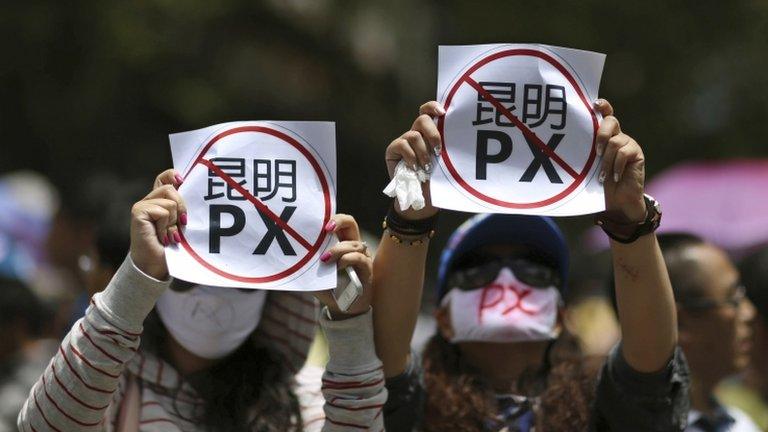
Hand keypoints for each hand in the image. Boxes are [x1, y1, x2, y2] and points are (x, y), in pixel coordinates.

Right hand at [129, 169, 186, 279]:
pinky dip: (166, 226)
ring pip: (169, 201)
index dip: (173, 175)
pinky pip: (162, 211)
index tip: (182, 180)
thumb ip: (183, 209)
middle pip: (170, 188)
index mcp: (159, 201)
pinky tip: (162, 237)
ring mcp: (142, 206)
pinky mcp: (138, 212)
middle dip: (181, 207)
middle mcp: (149, 200)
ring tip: (170, 235)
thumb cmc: (171, 248)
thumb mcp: (181, 224)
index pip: (165, 178)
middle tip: (180, 225)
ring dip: (173, 221)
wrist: (156, 266)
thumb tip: (196, 193)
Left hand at [314, 214, 373, 318]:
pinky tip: (339, 266)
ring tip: (325, 259)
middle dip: (339, 221)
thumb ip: (308, 267)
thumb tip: (290, 262)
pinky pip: (360, 258)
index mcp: (341, 243)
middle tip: (327, 229)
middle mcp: (353, 246)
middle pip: (351, 223)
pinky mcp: (367, 270)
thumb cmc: (329, 288)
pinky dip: (348, 259)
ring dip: (338, 249)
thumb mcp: (315, 276)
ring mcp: (362, 257)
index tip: (320, 225)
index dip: (332, 218)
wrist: (343, 308)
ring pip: (354, 243)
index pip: (340, 223)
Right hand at [385, 101, 444, 219]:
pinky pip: (402, 145)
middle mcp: (416, 133)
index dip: (433, 107)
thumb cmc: (437, 180)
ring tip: (427, 167)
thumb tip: (460, 135)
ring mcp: (404, 141)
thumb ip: (447, 147)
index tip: (443, 112)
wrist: (422, 198)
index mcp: (429, 132)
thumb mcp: (445, 161)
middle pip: (422, 119)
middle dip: (433, 133)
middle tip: (439, 150)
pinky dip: (411, 157)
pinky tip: (416, 168)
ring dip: (423, 152)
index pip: (428, 111)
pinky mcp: (393, 150)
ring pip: (414, 135)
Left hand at [594, 99, 646, 222]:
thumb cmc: (597, 183)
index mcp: (604, 135)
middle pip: (611, 121)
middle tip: (596, 153)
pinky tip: (615, 177)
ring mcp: (628, 143)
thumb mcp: (588, 166)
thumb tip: (563, 145)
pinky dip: (616, 166)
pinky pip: (625, 153)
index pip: (605, 114)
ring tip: (602, 175)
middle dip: (601, 134)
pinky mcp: (637, 153)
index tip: (594, 104)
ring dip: (606, 161)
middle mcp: (617, 135)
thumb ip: (585, 152)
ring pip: (615, 141)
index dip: (602, 106)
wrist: (617, 201)